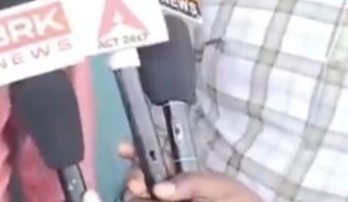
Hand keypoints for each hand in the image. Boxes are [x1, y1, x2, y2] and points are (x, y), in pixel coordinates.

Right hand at [119, 143, 259, 201]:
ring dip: (134, 195)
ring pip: (135, 196)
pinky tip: (141, 200)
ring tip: (141, 196)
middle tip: (137, 185)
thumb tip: (158, 188)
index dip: (136, 150)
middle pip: (138, 179)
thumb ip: (193, 181)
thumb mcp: (223, 187)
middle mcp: (168, 190)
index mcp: (183, 175)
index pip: (153, 158)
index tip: (124, 150)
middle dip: (133, 177)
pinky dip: (136, 201)